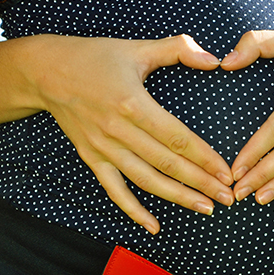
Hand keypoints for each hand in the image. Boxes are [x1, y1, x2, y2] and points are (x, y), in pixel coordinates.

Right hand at [25, 34, 234, 233]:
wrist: (45, 72)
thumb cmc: (95, 57)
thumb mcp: (138, 48)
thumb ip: (179, 49)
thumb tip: (213, 59)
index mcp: (133, 104)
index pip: (177, 139)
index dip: (205, 158)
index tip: (226, 173)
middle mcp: (118, 131)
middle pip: (167, 164)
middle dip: (201, 184)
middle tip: (227, 198)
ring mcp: (103, 148)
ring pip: (146, 181)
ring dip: (178, 197)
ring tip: (205, 208)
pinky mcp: (91, 158)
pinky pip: (115, 190)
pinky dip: (134, 211)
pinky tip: (154, 226)